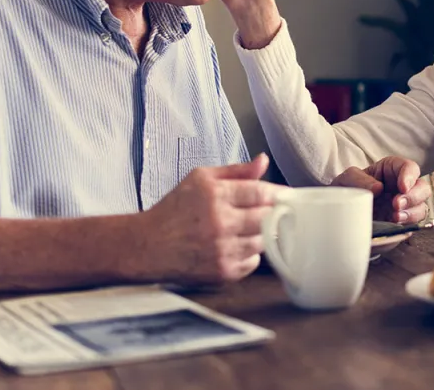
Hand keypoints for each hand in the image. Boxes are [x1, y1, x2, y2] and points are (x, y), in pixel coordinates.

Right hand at [138, 153, 282, 283]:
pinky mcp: (222, 272)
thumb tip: (264, 160)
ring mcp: (222, 250)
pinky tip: (236, 245)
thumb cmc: (174, 209)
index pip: (261, 193)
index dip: (278, 193)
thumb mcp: (200, 179)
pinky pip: (253, 262)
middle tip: (270, 211)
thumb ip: (236, 170)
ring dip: (262, 234)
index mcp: (214, 196)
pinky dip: (250, 253)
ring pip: (264, 241)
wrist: (147, 246)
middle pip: (267, 217)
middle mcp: (220, 223)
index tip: (286, 195)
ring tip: (247, 228)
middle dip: (273, 213)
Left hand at [332, 157, 432, 223]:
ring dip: (411, 214)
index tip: (402, 186)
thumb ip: (359, 179)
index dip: (410, 176)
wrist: (339, 214)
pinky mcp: (401, 225)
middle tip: (396, 204)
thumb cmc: (347, 190)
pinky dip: (405, 228)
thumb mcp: (347, 179)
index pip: (410, 168)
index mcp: (393, 171)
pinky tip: (394, 228)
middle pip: (423, 189)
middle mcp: (402, 189)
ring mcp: (404, 208)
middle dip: (413, 197)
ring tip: (395, 218)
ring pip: (421, 209)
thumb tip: (378, 188)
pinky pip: (411, 227)